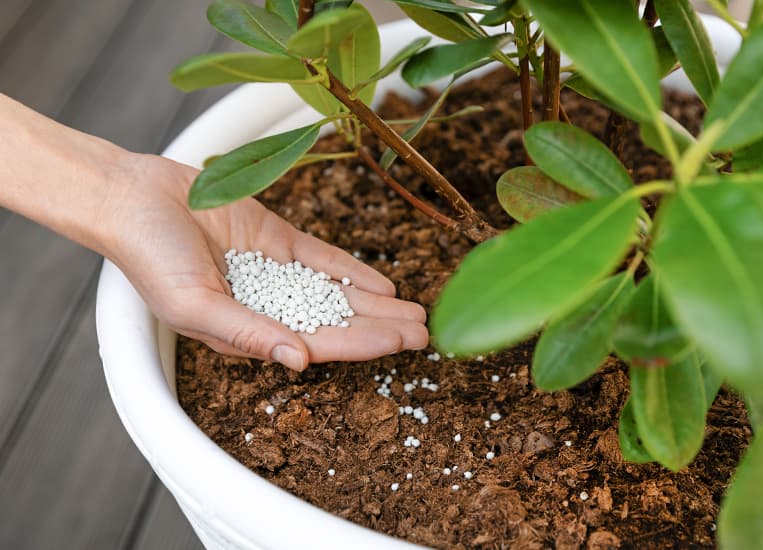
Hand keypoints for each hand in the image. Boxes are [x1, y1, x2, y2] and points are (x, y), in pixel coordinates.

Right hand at [103, 154, 428, 370]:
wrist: (134, 199)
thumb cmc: (150, 258)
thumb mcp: (194, 304)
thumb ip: (247, 333)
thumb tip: (298, 361)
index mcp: (247, 331)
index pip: (317, 342)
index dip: (362, 344)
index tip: (401, 344)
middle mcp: (267, 306)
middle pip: (336, 321)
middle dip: (380, 328)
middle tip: (425, 332)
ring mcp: (275, 272)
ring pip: (336, 293)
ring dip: (375, 303)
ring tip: (415, 311)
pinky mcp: (276, 239)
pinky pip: (322, 259)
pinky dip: (351, 270)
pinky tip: (382, 282)